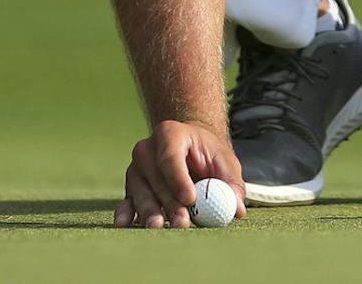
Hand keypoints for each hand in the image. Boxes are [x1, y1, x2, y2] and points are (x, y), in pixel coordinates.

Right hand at [113, 119, 245, 228]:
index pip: (170, 156)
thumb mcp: (224, 162)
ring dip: (150, 211)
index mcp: (170, 133)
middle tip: (182, 223)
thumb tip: (236, 209)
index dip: (178, 178)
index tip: (190, 199)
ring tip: (159, 228)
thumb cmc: (207, 154)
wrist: (187, 148)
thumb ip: (231, 184)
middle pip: (156, 178)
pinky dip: (126, 212)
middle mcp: (147, 148)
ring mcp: (136, 168)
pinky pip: (127, 200)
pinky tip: (125, 224)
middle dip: (169, 202)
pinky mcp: (131, 186)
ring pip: (141, 191)